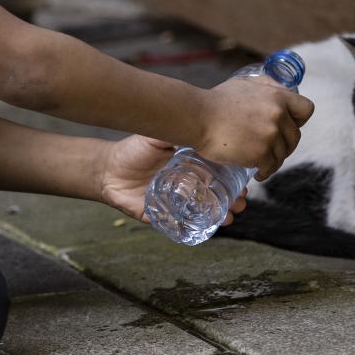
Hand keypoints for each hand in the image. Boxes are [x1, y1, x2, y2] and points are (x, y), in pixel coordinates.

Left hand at [96, 135, 250, 224]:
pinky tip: (206, 229)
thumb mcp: (157, 136)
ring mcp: (175, 203)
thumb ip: (175, 130)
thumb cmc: (133, 149)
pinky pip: (180, 226)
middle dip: (233, 201)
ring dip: (219, 217)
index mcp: (189, 167)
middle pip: (216, 197)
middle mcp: (186, 186)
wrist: (107, 168)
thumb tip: (198, 125)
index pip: (218, 175)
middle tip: (242, 202)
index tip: (246, 183)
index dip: (234, 180)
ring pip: (203, 213)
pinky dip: (193, 229)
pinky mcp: (161, 217)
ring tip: (229, 216)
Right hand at [195, 78, 313, 178]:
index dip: (298, 120)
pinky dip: (265, 172)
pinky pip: (271, 167)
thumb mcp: (245, 84)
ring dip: (274, 161)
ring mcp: (270, 134)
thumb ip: (266, 86)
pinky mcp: (261, 153)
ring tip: (262, 164)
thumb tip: (281, 89)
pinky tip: (258, 173)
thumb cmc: (216, 101)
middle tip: (271, 150)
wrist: (198, 117)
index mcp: (277, 96)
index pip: (306, 109)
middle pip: (294, 136)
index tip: (288, 126)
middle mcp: (278, 115)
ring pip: (283, 154)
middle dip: (284, 145)